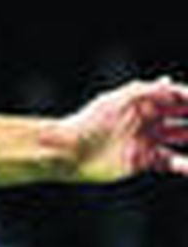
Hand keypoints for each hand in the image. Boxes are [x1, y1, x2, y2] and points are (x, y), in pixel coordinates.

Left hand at [56, 77, 187, 182]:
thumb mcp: (118, 101)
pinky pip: (171, 161)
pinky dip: (186, 164)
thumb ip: (145, 92)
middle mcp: (150, 119)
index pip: (180, 97)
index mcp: (146, 101)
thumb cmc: (91, 121)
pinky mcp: (143, 160)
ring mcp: (148, 139)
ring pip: (182, 138)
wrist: (70, 151)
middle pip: (185, 117)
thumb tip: (170, 82)